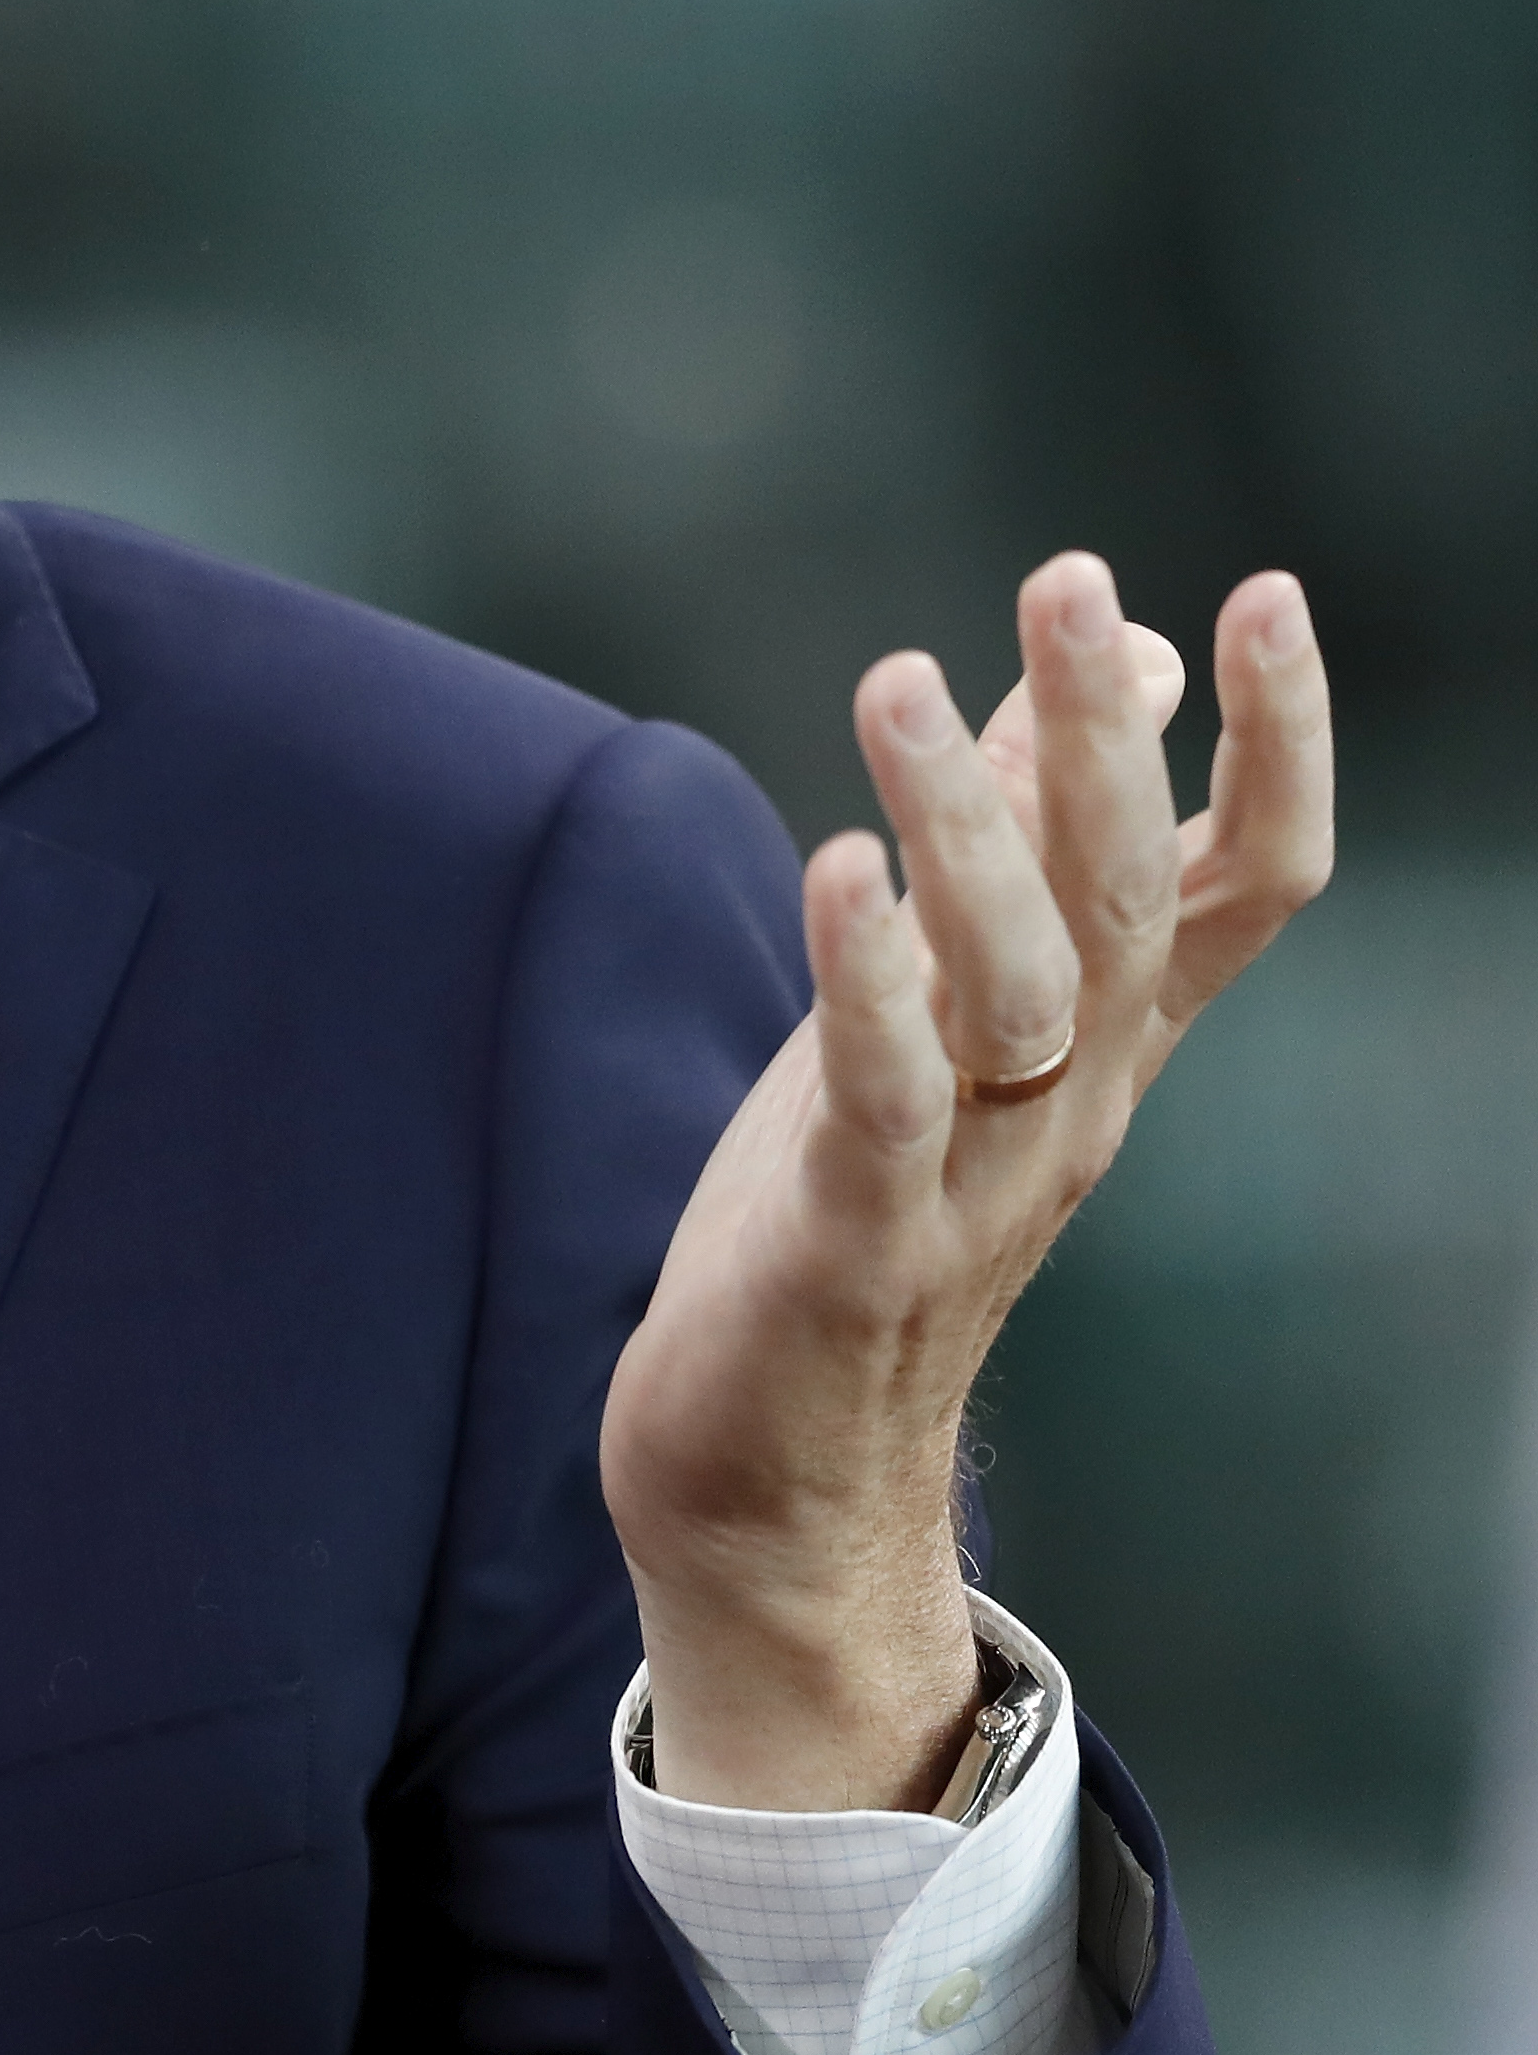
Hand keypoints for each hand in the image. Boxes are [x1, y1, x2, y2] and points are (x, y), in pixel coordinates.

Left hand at [601, 554, 1332, 1810]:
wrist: (779, 1476)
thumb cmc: (857, 1206)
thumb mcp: (949, 1007)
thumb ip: (1030, 837)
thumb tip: (1121, 659)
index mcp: (1109, 1041)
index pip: (1246, 880)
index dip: (1275, 743)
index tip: (1262, 592)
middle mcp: (1071, 1100)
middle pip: (1124, 899)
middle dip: (1099, 734)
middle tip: (1066, 578)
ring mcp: (976, 1177)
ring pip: (1012, 984)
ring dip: (959, 828)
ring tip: (898, 678)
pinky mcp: (857, 1244)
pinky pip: (888, 1104)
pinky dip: (868, 988)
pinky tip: (835, 873)